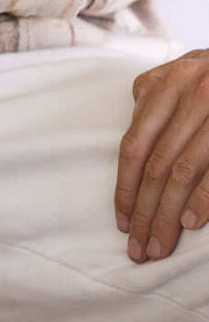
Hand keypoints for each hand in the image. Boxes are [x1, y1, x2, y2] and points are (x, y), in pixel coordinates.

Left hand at [114, 49, 208, 262]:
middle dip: (143, 211)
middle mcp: (190, 95)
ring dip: (167, 214)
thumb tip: (133, 133)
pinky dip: (202, 198)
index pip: (135, 143)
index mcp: (169, 83)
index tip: (121, 220)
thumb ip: (153, 98)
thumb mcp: (183, 73)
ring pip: (182, 171)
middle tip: (137, 248)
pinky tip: (190, 223)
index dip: (125, 186)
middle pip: (156, 165)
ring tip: (159, 245)